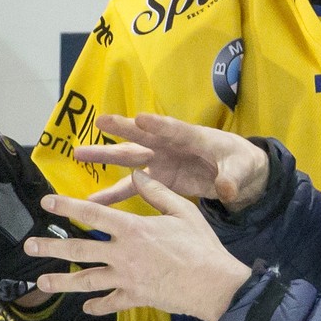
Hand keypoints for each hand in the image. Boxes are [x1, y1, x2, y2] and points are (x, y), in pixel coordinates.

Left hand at [29, 169, 252, 320]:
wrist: (214, 285)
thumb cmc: (201, 245)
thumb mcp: (182, 210)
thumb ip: (156, 192)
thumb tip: (137, 175)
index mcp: (132, 228)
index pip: (92, 214)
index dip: (66, 206)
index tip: (46, 203)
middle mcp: (123, 254)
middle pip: (79, 250)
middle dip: (51, 247)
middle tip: (29, 246)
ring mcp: (126, 278)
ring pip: (87, 280)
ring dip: (62, 282)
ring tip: (41, 282)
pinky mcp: (135, 298)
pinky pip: (111, 303)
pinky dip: (98, 305)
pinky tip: (86, 307)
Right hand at [74, 114, 269, 211]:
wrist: (239, 175)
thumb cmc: (241, 162)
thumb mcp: (241, 168)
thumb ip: (232, 178)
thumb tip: (226, 189)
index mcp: (193, 137)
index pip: (174, 129)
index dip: (158, 125)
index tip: (139, 119)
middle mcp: (171, 146)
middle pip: (142, 137)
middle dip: (120, 130)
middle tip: (98, 122)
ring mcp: (162, 162)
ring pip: (129, 159)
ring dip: (106, 157)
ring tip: (78, 154)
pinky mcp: (158, 180)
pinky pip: (132, 187)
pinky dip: (114, 194)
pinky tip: (94, 200)